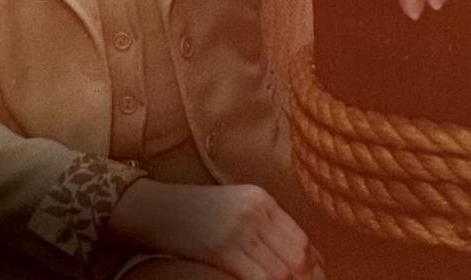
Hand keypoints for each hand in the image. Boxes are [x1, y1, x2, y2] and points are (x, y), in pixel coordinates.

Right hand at [108, 179, 320, 279]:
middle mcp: (254, 211)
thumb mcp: (234, 208)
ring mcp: (238, 229)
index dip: (315, 268)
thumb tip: (299, 259)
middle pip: (297, 256)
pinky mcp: (222, 248)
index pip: (302, 239)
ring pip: (281, 271)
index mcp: (260, 198)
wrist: (155, 208)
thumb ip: (264, 226)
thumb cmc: (195, 212)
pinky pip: (257, 278)